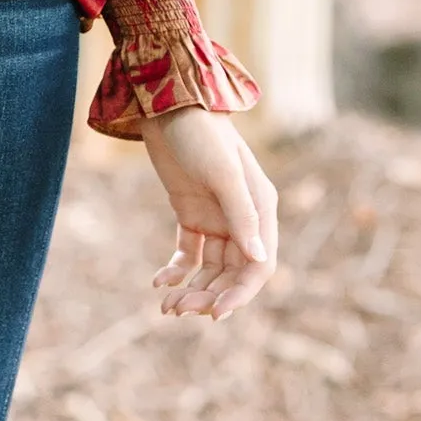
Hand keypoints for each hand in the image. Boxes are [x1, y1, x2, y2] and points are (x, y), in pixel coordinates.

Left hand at [141, 107, 277, 320]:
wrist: (167, 106)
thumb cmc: (201, 135)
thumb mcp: (223, 175)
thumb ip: (241, 216)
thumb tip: (259, 259)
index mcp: (261, 209)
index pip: (259, 265)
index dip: (240, 293)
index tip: (214, 314)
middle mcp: (243, 218)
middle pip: (232, 272)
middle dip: (209, 295)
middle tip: (178, 310)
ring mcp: (216, 217)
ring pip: (210, 268)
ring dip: (192, 288)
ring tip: (166, 304)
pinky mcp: (191, 213)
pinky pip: (189, 252)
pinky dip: (176, 270)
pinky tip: (159, 281)